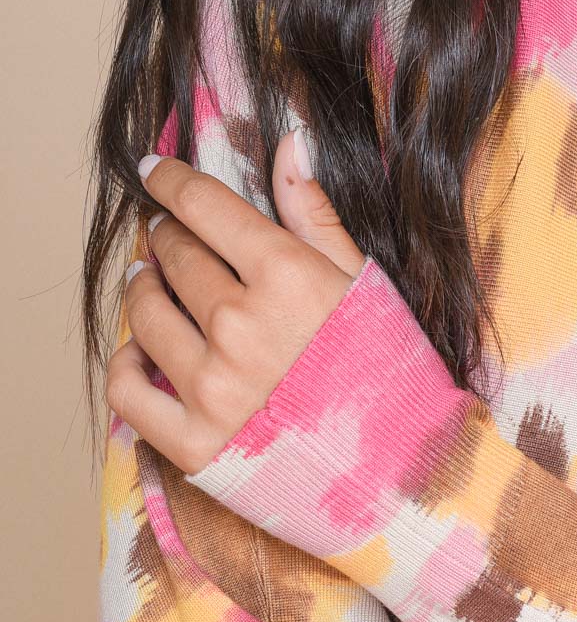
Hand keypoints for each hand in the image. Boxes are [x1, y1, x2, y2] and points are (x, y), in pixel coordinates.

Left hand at [105, 130, 365, 473]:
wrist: (406, 479)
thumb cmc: (393, 376)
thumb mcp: (366, 285)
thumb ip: (317, 215)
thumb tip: (288, 141)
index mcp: (288, 278)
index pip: (204, 207)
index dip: (171, 181)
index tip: (154, 171)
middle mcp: (242, 327)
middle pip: (174, 256)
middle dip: (167, 237)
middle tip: (171, 237)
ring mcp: (213, 388)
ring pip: (144, 313)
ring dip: (143, 288)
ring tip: (152, 282)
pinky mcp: (193, 444)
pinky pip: (128, 388)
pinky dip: (126, 361)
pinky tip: (141, 349)